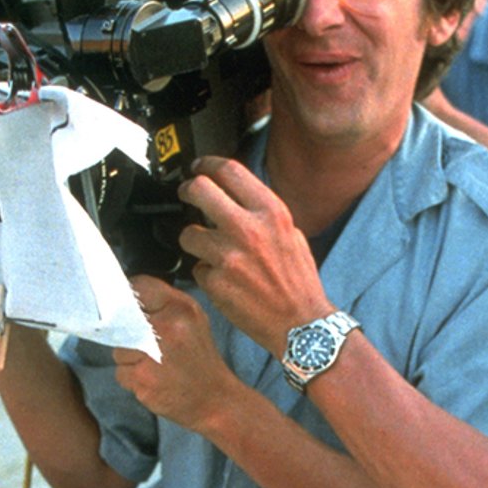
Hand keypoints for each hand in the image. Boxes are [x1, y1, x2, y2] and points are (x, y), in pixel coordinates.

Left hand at [112, 275, 237, 430]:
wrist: (215, 400)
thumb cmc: (200, 360)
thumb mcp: (193, 322)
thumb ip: (164, 306)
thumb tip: (128, 297)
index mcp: (181, 308)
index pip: (140, 286)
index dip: (130, 297)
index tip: (131, 309)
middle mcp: (167, 327)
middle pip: (123, 320)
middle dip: (130, 335)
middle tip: (147, 346)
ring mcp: (153, 354)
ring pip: (119, 349)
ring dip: (130, 361)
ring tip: (154, 367)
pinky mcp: (143, 378)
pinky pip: (121, 373)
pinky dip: (132, 379)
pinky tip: (152, 381)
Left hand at [178, 158, 330, 353]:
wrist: (301, 323)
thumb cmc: (298, 281)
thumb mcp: (291, 234)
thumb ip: (262, 213)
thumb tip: (235, 197)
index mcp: (271, 212)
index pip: (229, 171)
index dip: (207, 164)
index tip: (199, 167)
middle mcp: (247, 229)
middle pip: (199, 190)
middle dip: (188, 190)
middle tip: (186, 195)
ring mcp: (228, 256)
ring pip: (188, 233)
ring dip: (194, 240)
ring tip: (211, 252)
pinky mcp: (214, 282)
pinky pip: (197, 268)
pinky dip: (206, 273)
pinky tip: (224, 281)